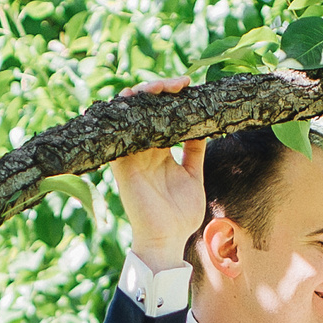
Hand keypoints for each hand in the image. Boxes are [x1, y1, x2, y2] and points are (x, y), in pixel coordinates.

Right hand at [105, 77, 205, 272]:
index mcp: (160, 152)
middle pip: (145, 109)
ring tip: (163, 86)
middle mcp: (144, 150)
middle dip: (160, 89)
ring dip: (143, 95)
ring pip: (130, 114)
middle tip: (180, 83)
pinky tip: (135, 98)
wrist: (167, 240)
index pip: (162, 115)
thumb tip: (204, 126)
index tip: (191, 85)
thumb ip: (194, 151)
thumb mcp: (193, 175)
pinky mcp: (122, 165)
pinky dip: (123, 114)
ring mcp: (132, 156)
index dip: (173, 98)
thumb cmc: (180, 214)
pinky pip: (117, 134)